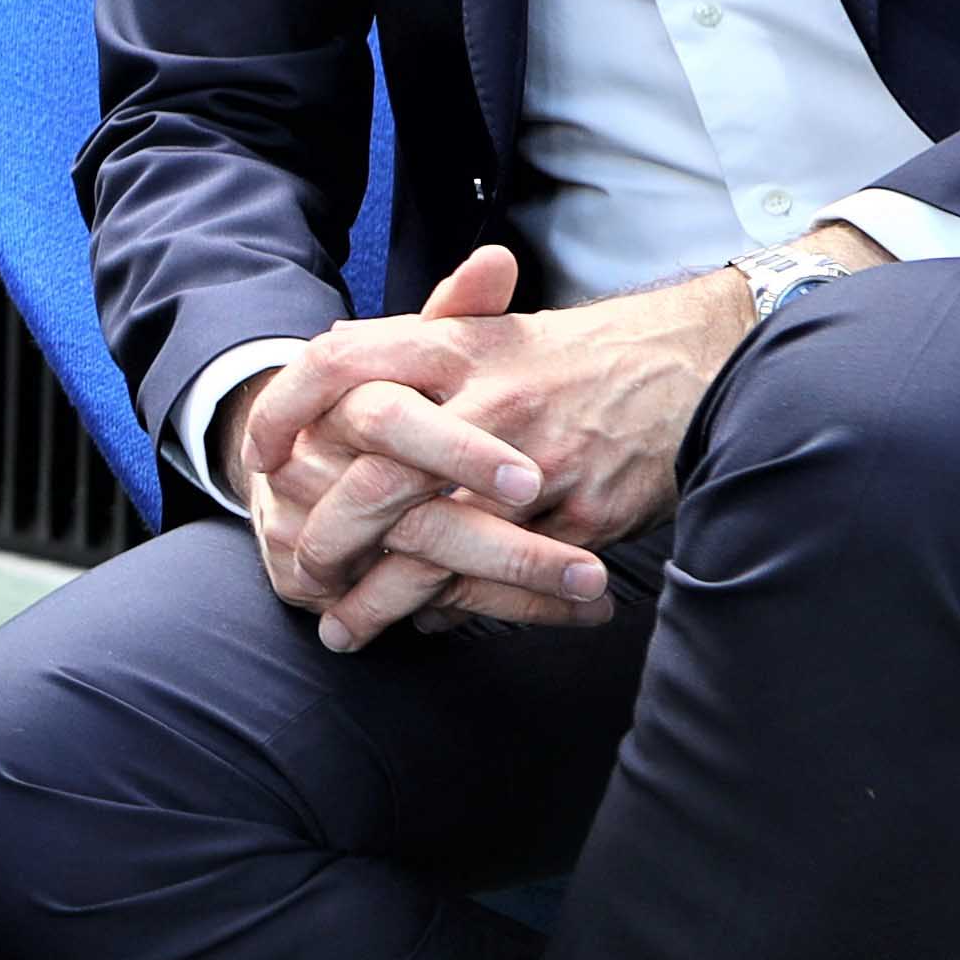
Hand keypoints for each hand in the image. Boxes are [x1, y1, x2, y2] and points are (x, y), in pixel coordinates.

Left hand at [245, 230, 850, 650]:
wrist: (699, 365)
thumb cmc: (585, 356)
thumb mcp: (500, 331)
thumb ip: (417, 347)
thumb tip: (330, 365)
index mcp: (458, 345)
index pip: (340, 363)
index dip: (286, 408)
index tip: (259, 453)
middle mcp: (486, 400)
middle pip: (374, 475)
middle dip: (329, 534)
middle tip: (301, 565)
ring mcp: (531, 464)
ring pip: (430, 546)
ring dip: (378, 598)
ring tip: (342, 628)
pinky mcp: (576, 517)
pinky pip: (498, 579)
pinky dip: (453, 606)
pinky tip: (426, 621)